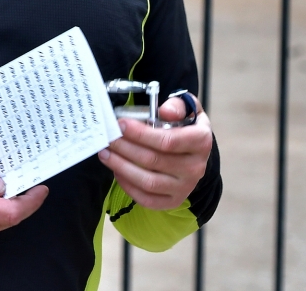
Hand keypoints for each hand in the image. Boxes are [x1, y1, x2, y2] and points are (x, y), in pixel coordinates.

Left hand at [98, 95, 212, 209]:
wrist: (196, 152)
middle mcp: (195, 168)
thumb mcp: (188, 108)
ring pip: (148, 181)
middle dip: (125, 148)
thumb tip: (165, 112)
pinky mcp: (173, 201)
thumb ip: (178, 105)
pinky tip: (116, 170)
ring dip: (121, 167)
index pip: (168, 141)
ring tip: (105, 153)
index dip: (141, 134)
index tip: (121, 124)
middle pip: (153, 160)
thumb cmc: (186, 126)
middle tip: (108, 137)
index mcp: (201, 142)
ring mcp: (184, 187)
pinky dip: (128, 186)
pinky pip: (146, 199)